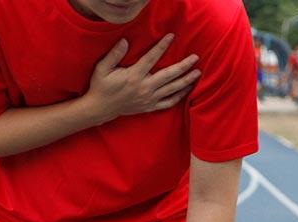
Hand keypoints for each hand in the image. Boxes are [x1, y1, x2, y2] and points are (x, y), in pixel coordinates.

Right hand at [82, 34, 200, 124]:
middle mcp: (144, 88)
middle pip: (169, 75)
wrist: (99, 109)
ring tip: (197, 73)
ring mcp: (148, 99)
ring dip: (186, 81)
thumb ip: (114, 55)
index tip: (171, 36)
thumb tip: (125, 41)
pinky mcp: (149, 107)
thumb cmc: (100, 87)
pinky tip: (186, 90)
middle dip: (184, 66)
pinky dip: (179, 97)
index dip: (162, 46)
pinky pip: (168, 103)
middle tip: (195, 58)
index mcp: (134, 76)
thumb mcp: (102, 69)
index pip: (152, 58)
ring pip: (172, 89)